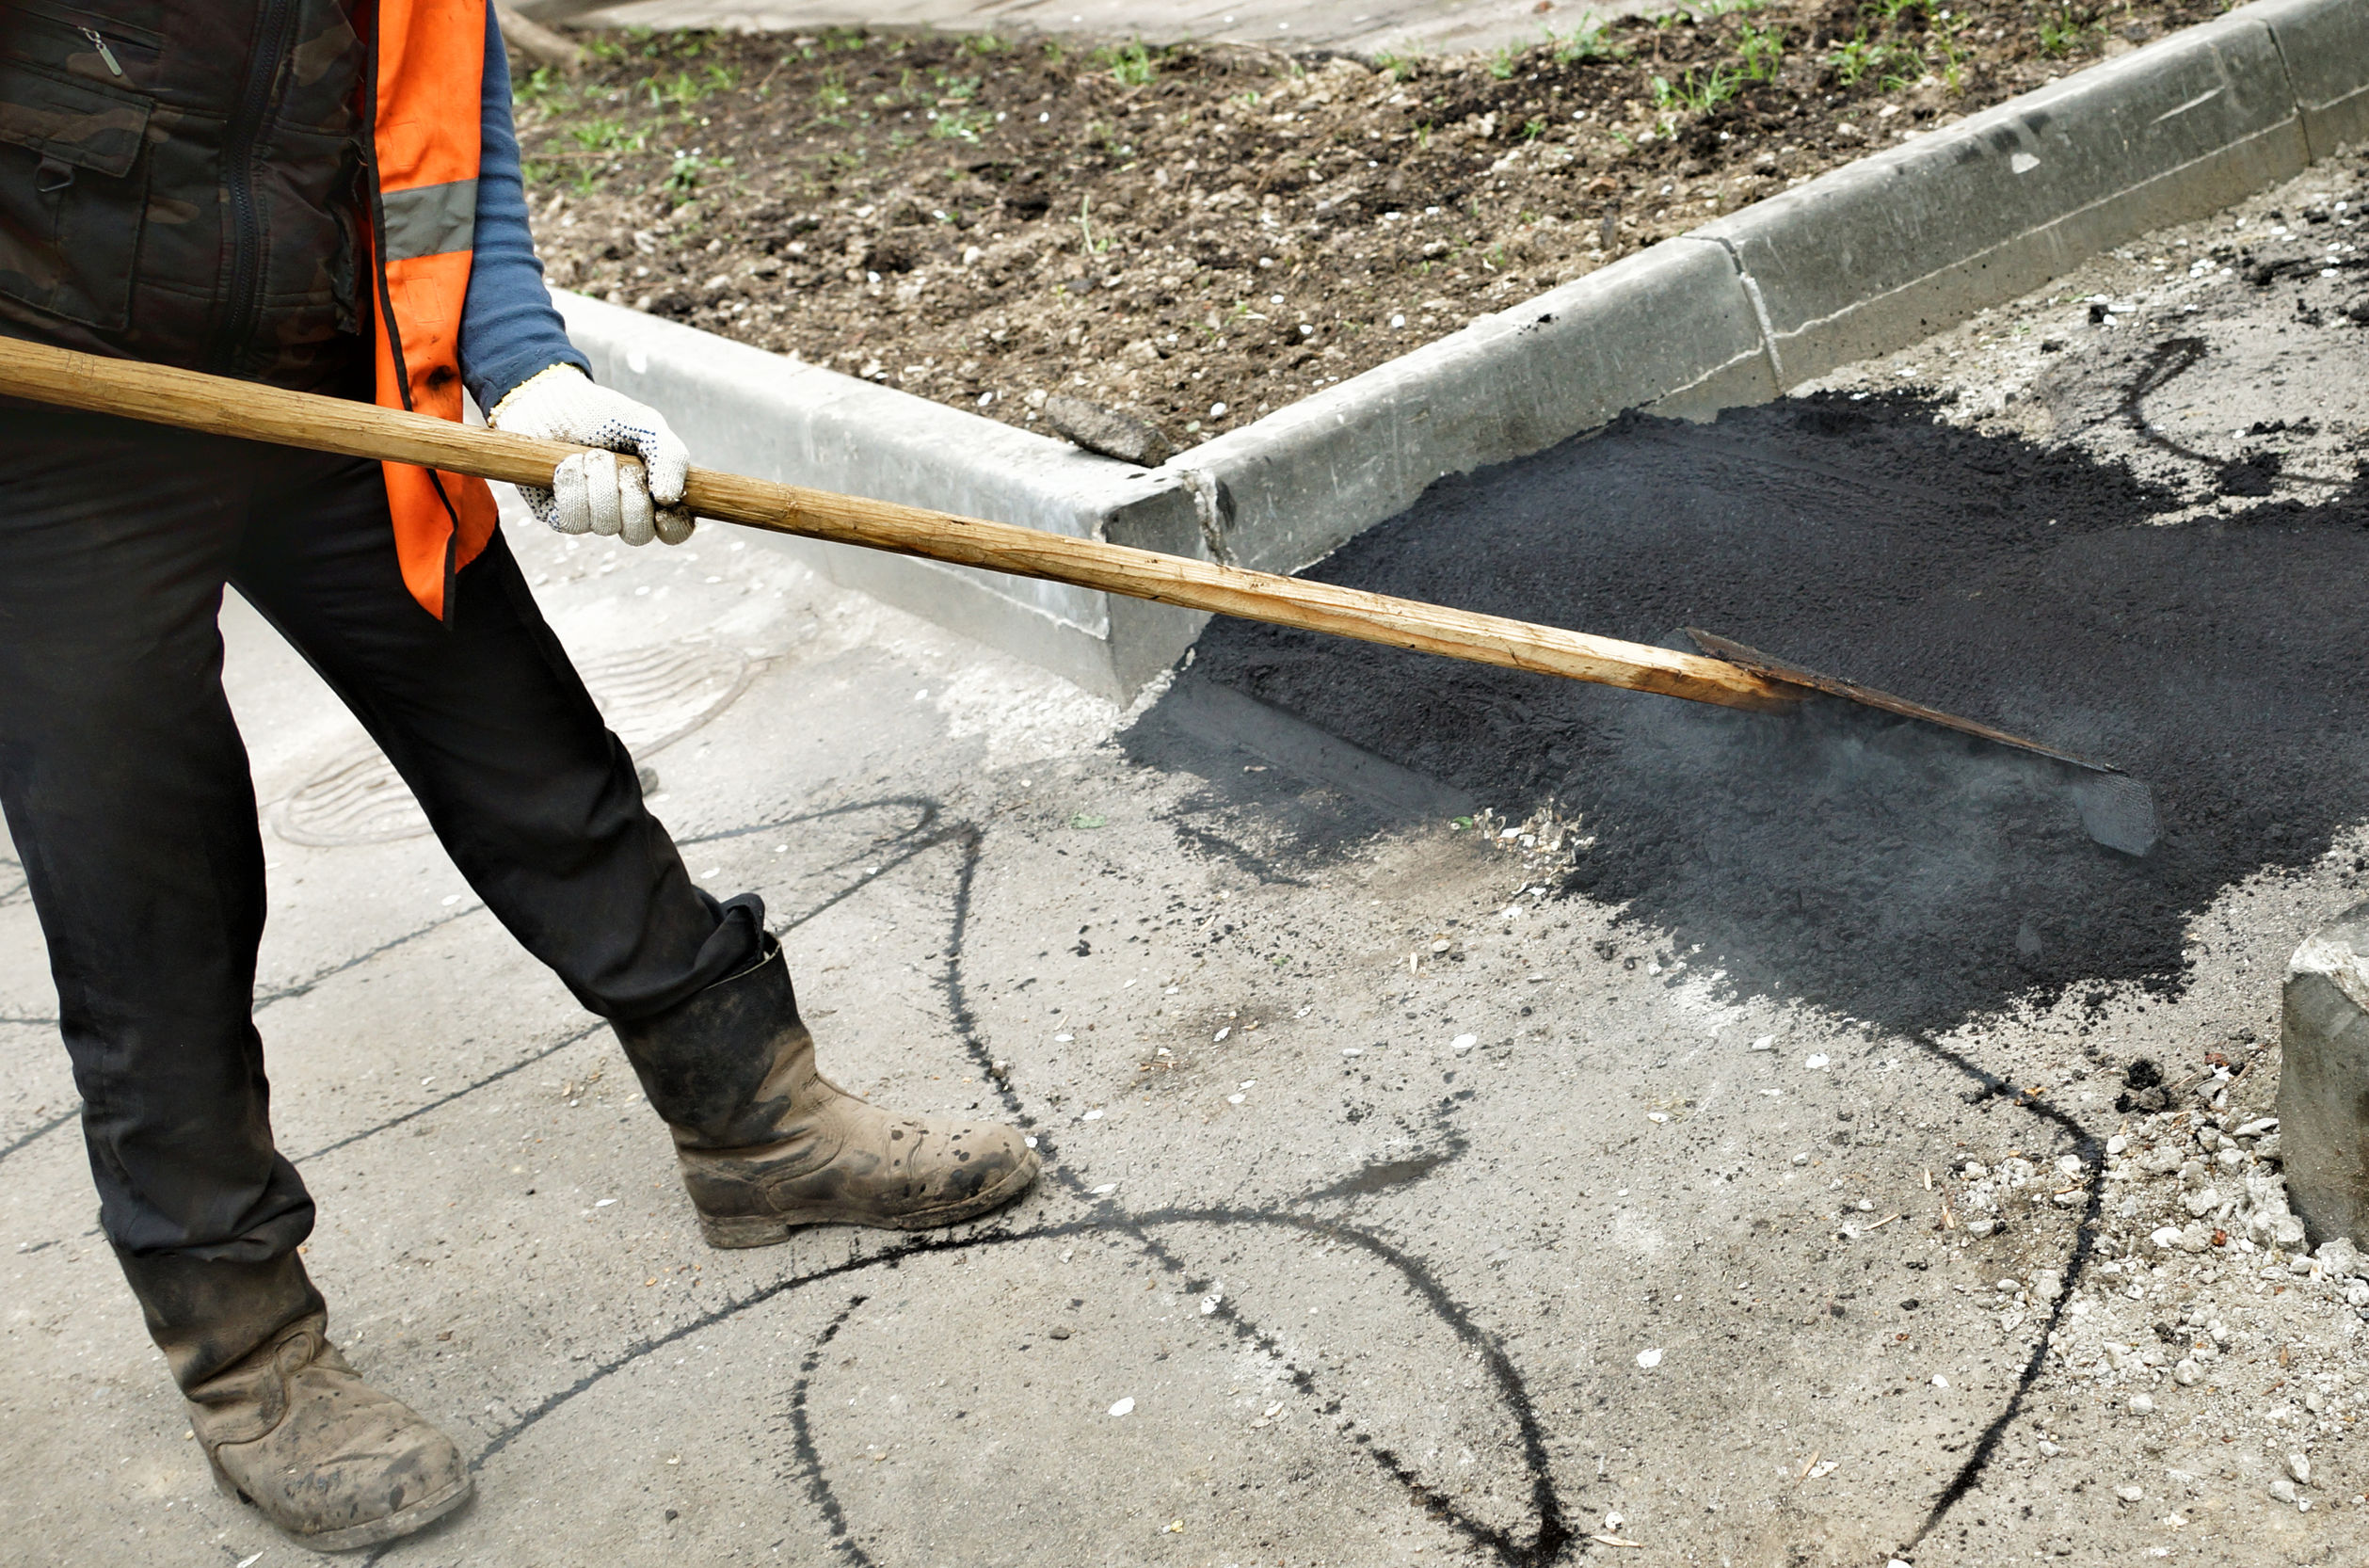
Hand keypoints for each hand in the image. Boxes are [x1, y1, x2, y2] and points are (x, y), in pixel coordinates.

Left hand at [488, 364, 693, 545]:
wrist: (548, 400)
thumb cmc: (601, 414)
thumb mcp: (646, 426)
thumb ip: (670, 456)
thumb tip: (670, 498)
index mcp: (652, 495)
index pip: (674, 530)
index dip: (673, 524)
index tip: (663, 501)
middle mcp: (622, 512)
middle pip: (638, 534)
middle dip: (629, 495)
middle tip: (618, 462)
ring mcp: (590, 516)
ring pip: (604, 526)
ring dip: (598, 483)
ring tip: (588, 456)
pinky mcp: (557, 515)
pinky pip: (572, 520)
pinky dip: (571, 487)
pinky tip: (566, 465)